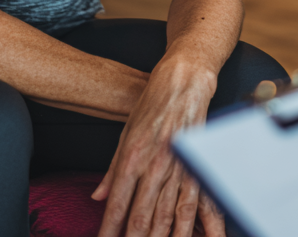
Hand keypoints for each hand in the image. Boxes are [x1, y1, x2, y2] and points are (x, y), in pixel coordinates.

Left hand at [93, 58, 223, 236]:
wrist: (185, 76)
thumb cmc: (154, 101)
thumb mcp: (126, 131)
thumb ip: (112, 168)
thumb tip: (98, 196)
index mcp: (133, 156)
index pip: (117, 205)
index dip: (109, 231)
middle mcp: (156, 164)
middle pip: (144, 217)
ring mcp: (180, 165)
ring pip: (171, 215)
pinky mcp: (199, 161)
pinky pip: (198, 200)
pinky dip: (199, 222)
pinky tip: (198, 236)